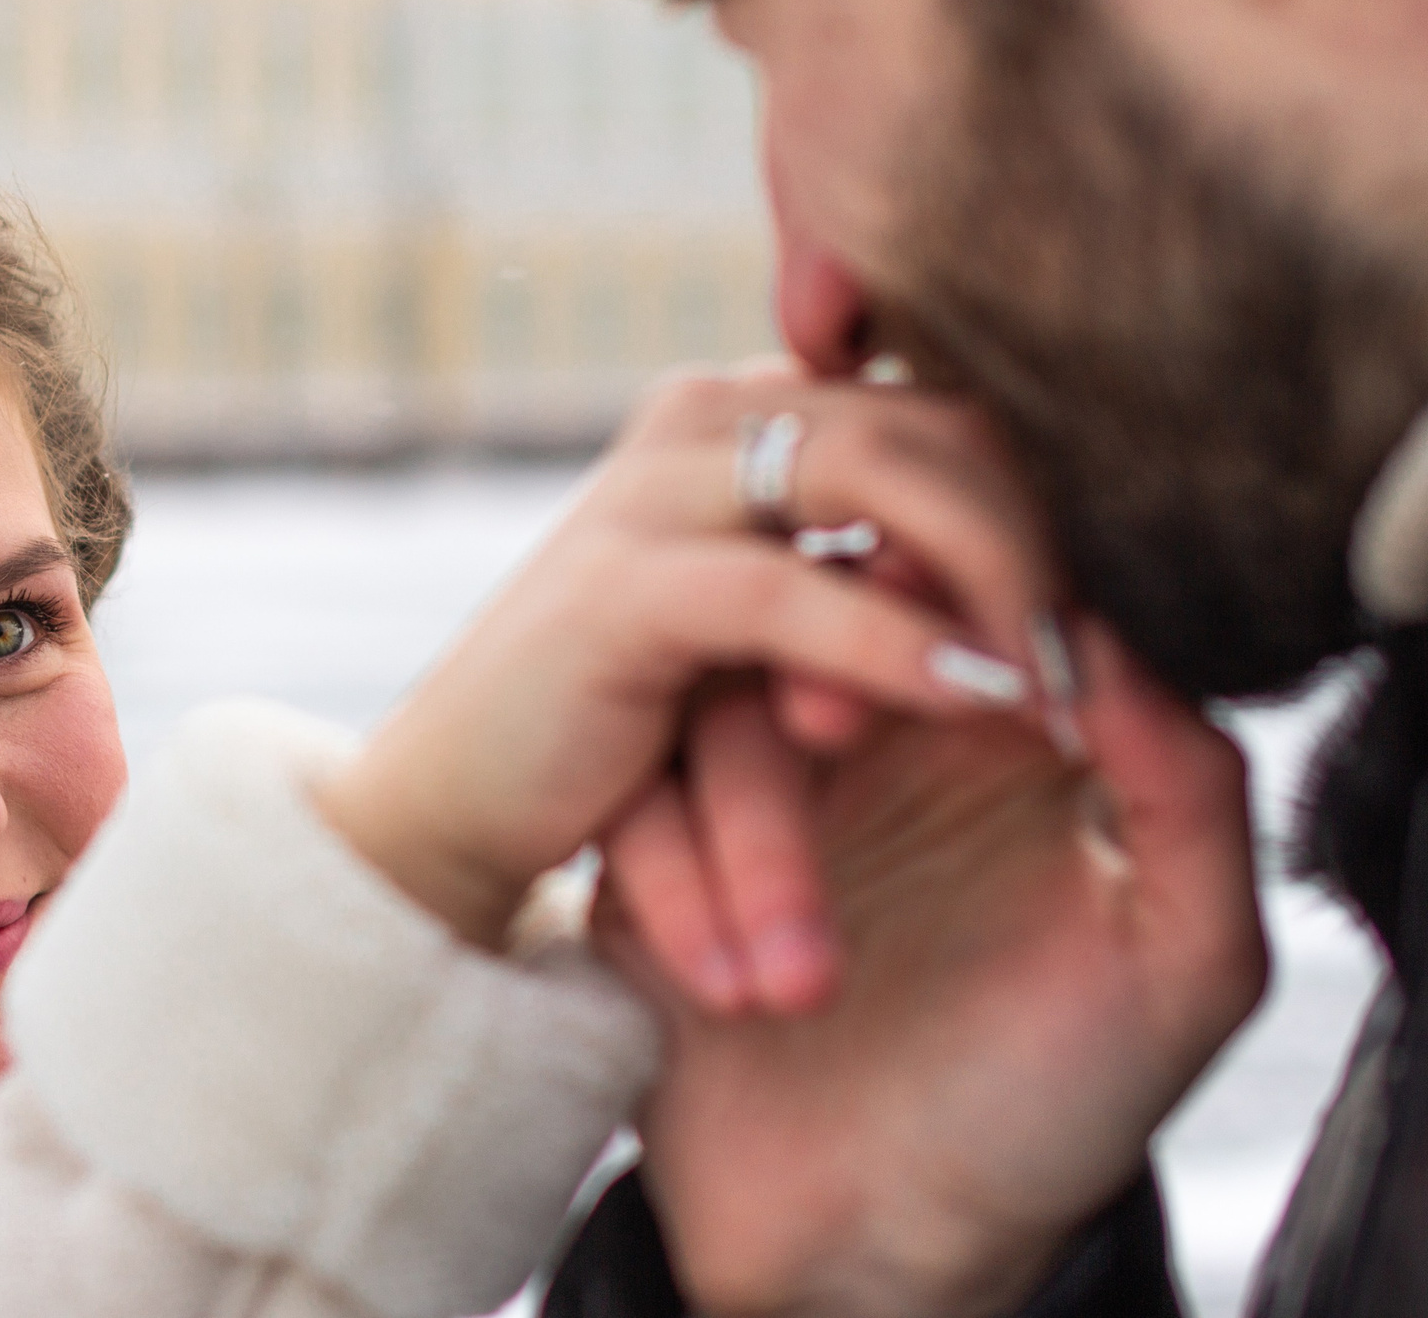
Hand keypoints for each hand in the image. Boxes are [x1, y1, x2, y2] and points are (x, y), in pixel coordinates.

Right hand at [313, 366, 1061, 964]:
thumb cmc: (627, 740)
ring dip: (1001, 574)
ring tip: (1075, 688)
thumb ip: (877, 575)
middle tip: (1125, 659)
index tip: (1132, 619)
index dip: (1058, 495)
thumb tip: (1069, 586)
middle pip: (943, 420)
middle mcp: (708, 420)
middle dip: (1049, 534)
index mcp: (750, 417)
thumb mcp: (772, 646)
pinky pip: (792, 591)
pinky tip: (987, 697)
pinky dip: (900, 644)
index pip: (953, 406)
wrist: (457, 815)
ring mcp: (657, 486)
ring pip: (885, 471)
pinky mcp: (623, 587)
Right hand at [598, 626, 1267, 1317]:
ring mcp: (744, 788)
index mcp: (988, 729)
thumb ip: (1188, 789)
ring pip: (720, 712)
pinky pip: (637, 809)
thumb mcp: (1179, 960)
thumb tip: (1100, 638)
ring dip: (751, 832)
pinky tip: (738, 993)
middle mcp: (861, 734)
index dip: (953, 584)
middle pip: (824, 608)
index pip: (965, 574)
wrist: (872, 1252)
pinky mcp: (644, 852)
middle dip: (828, 654)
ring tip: (805, 990)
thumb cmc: (1038, 1113)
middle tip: (828, 732)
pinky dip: (684, 891)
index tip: (963, 676)